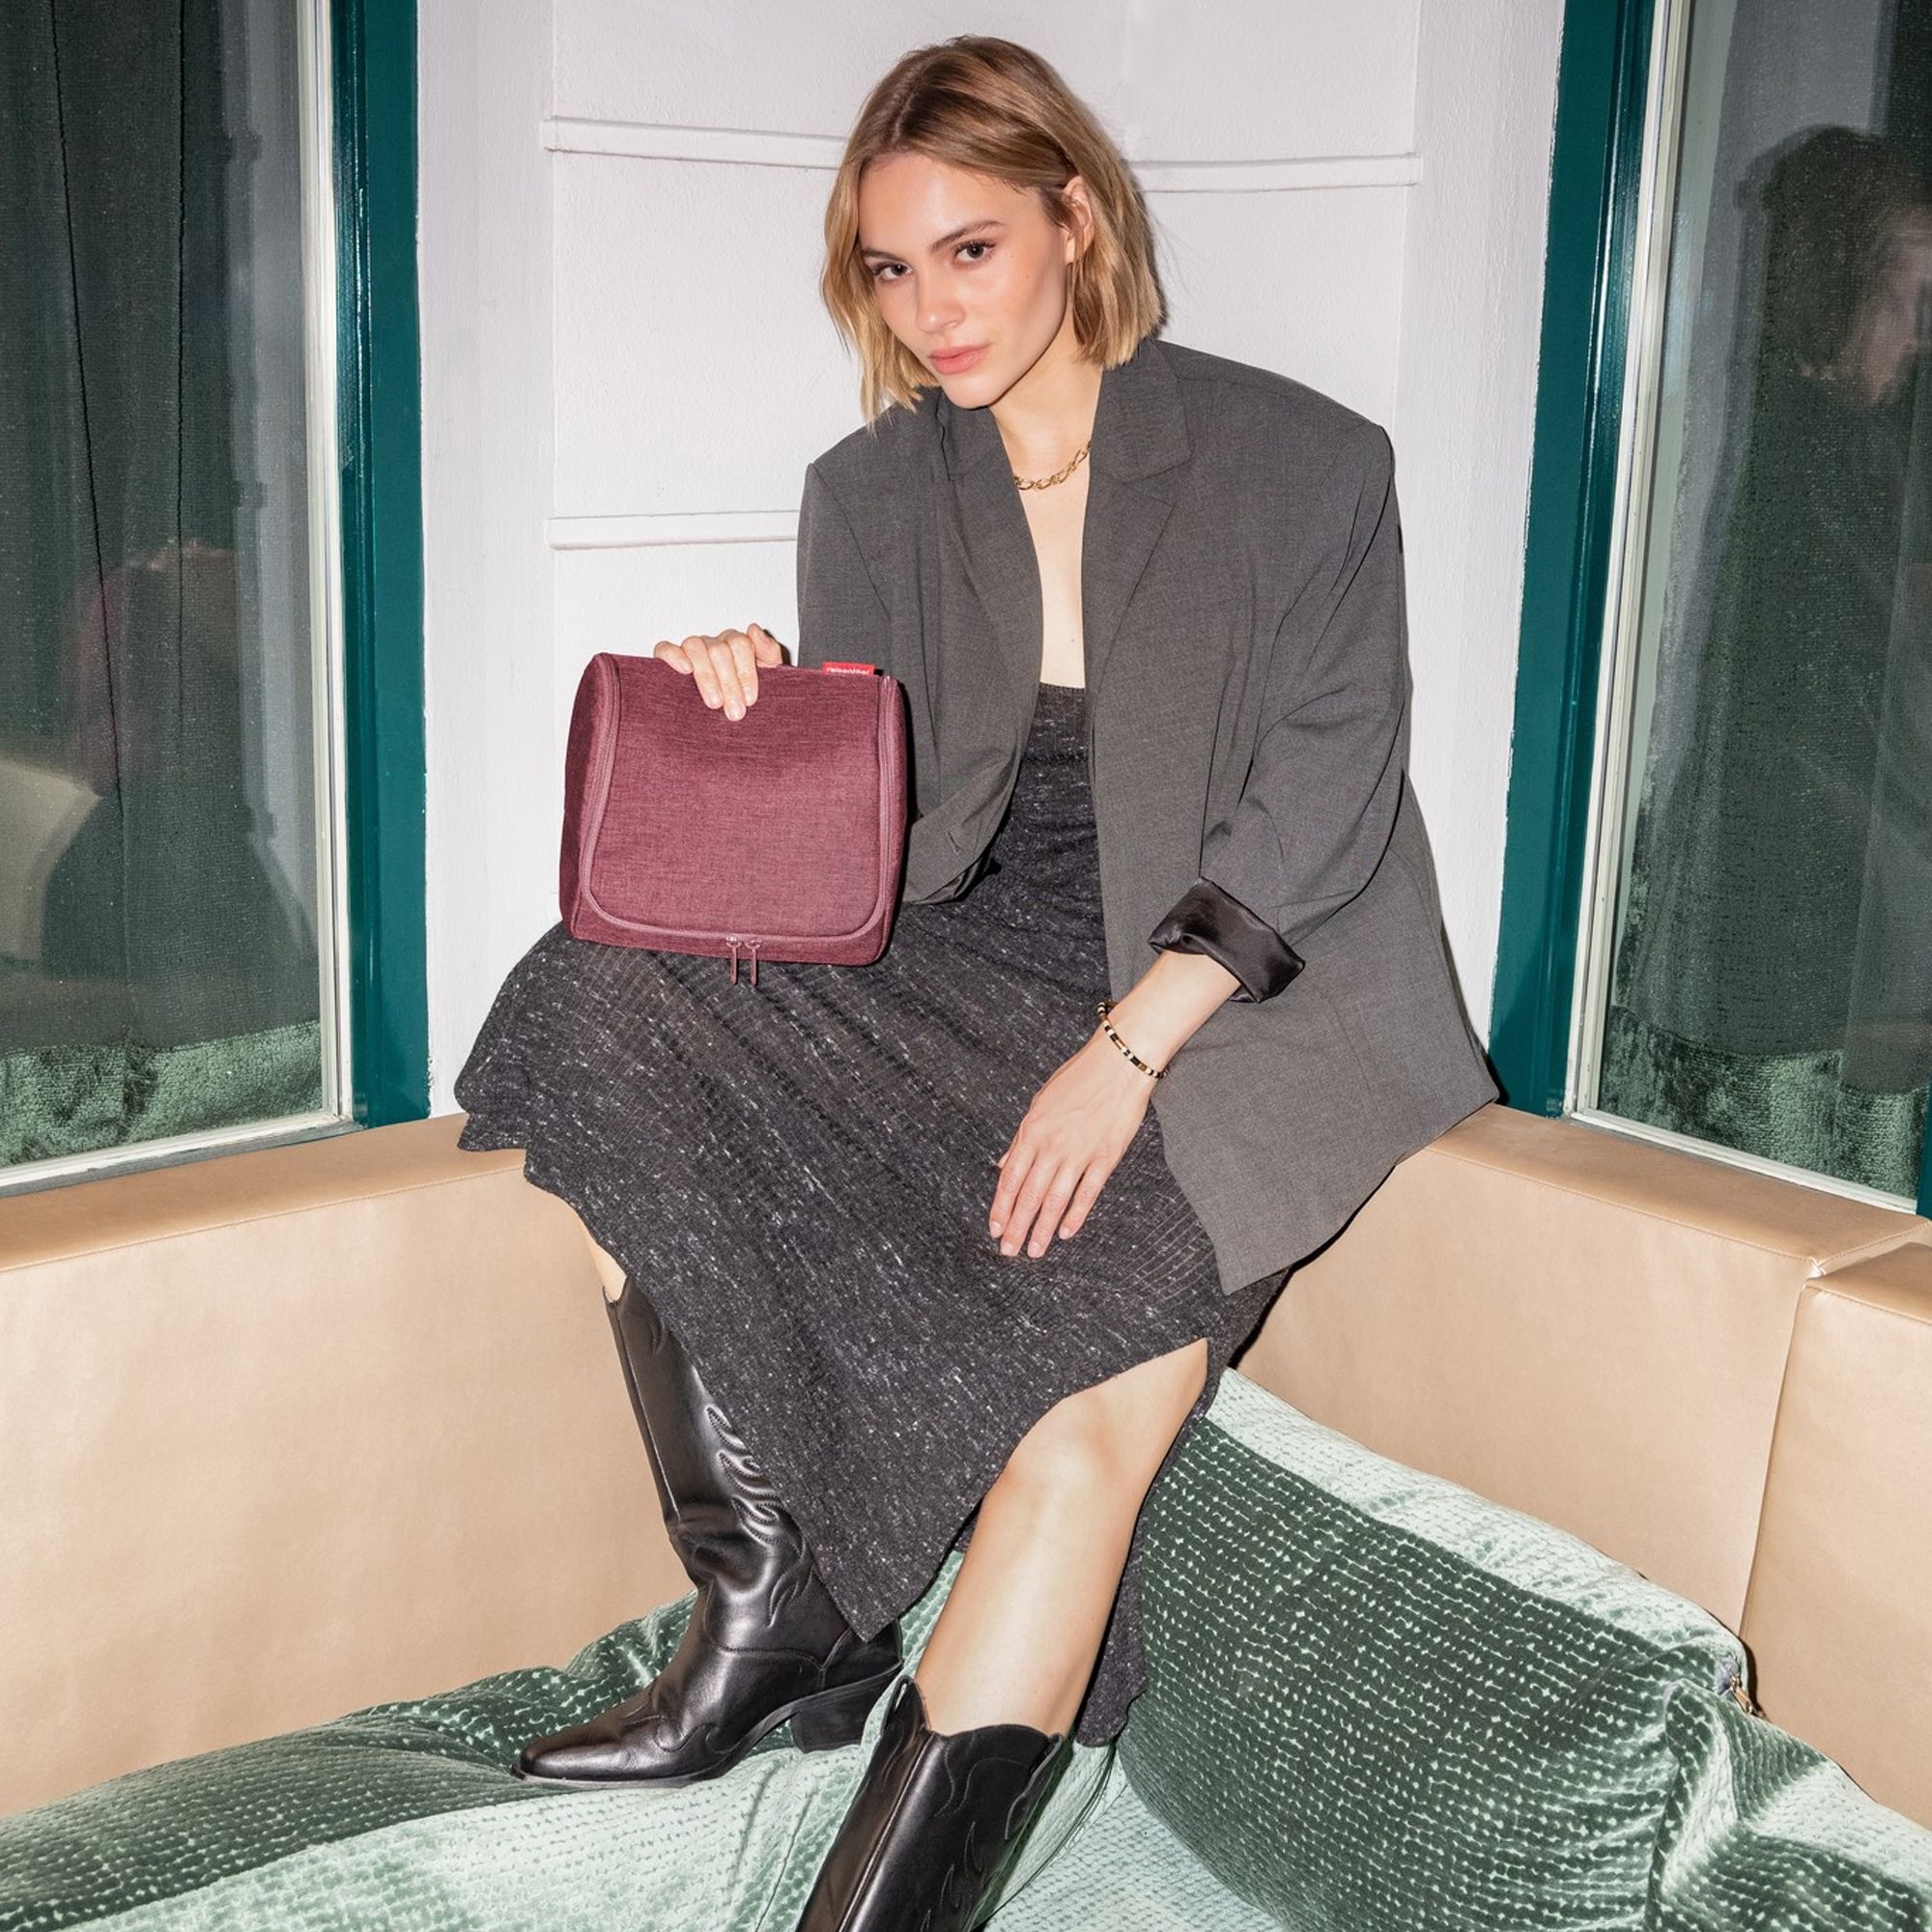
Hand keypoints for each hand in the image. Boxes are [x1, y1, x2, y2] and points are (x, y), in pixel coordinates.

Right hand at [653, 623, 785, 719]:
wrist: (731, 715)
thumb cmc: (745, 696)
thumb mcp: (768, 675)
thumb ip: (768, 651)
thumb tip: (753, 630)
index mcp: (735, 644)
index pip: (740, 644)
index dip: (746, 672)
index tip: (750, 699)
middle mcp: (713, 643)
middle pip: (719, 650)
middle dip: (729, 683)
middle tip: (735, 711)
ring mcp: (691, 649)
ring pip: (695, 647)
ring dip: (706, 676)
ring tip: (714, 703)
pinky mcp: (668, 658)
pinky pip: (665, 648)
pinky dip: (673, 656)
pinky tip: (685, 670)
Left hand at [989, 1031, 1159, 1258]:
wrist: (1118, 1065)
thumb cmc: (1078, 1078)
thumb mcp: (1039, 1102)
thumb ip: (1021, 1137)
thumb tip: (1002, 1164)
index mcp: (1032, 1131)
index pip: (1009, 1178)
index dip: (1001, 1207)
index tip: (995, 1229)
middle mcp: (1051, 1146)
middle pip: (1028, 1195)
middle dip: (1016, 1227)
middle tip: (1009, 1252)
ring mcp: (1079, 1154)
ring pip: (1054, 1200)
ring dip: (1042, 1229)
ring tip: (1034, 1251)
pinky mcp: (1105, 1158)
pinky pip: (1087, 1193)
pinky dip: (1075, 1215)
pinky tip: (1065, 1233)